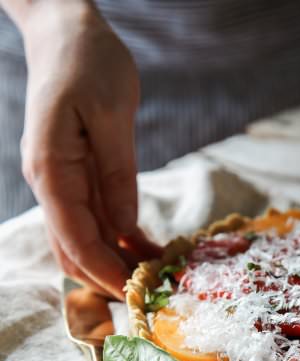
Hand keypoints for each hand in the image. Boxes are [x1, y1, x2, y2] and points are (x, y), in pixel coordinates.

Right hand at [19, 3, 160, 298]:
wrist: (68, 33)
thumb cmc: (88, 62)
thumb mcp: (111, 116)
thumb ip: (116, 175)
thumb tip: (123, 228)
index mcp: (51, 169)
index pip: (75, 237)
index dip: (105, 270)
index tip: (137, 292)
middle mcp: (50, 182)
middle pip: (74, 248)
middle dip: (108, 275)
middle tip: (149, 293)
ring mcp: (62, 181)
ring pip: (84, 238)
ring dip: (115, 261)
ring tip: (154, 275)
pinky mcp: (78, 176)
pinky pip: (96, 218)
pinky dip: (120, 238)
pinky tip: (147, 248)